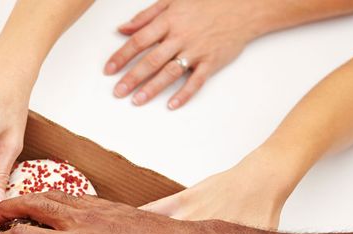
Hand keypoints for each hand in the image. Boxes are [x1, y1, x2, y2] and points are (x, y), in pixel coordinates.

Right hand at [0, 191, 203, 233]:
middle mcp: (78, 221)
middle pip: (31, 204)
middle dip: (6, 208)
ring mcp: (93, 208)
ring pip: (50, 194)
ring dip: (27, 199)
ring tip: (16, 208)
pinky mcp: (107, 204)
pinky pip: (71, 195)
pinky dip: (52, 197)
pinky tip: (53, 207)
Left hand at [104, 0, 266, 108]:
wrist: (244, 6)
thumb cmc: (207, 3)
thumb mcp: (173, 1)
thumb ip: (146, 15)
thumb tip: (123, 29)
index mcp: (169, 21)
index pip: (139, 40)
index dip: (122, 56)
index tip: (108, 69)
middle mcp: (181, 37)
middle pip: (151, 60)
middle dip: (132, 77)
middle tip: (118, 92)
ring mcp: (196, 50)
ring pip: (170, 72)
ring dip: (152, 88)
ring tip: (136, 100)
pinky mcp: (212, 61)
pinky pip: (196, 80)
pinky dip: (184, 94)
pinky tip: (171, 104)